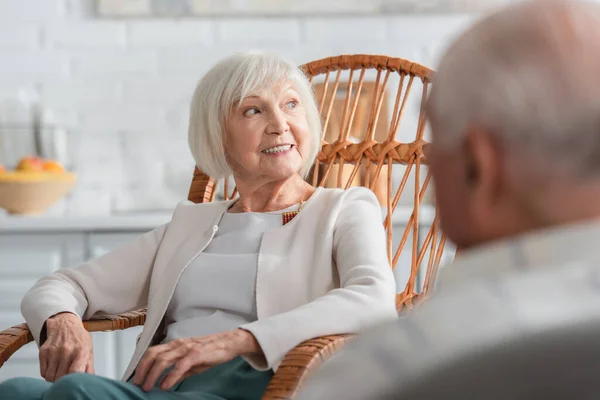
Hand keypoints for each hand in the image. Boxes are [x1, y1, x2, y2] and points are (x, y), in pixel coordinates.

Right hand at [39, 312, 94, 381]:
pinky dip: (48, 373)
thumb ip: (89, 366)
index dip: (73, 381)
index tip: (73, 382)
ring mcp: (53, 351)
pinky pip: (43, 372)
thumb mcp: (88, 350)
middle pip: (60, 377)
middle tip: (66, 378)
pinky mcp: (43, 352)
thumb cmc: (78, 338)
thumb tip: (88, 379)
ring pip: (50, 377)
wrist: (64, 324)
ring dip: (54, 378)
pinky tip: (54, 368)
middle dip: (63, 381)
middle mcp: (66, 351)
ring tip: (60, 373)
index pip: (75, 373)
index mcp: (80, 351)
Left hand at [133, 329, 260, 391]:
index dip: (141, 366)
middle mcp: (178, 344)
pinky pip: (180, 365)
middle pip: (153, 354)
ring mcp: (187, 348)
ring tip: (149, 387)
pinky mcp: (197, 353)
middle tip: (138, 384)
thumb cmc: (210, 351)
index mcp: (175, 345)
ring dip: (153, 375)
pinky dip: (170, 376)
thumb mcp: (191, 362)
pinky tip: (166, 386)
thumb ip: (178, 370)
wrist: (229, 343)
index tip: (136, 379)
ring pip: (163, 359)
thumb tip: (164, 382)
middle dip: (142, 370)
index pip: (152, 352)